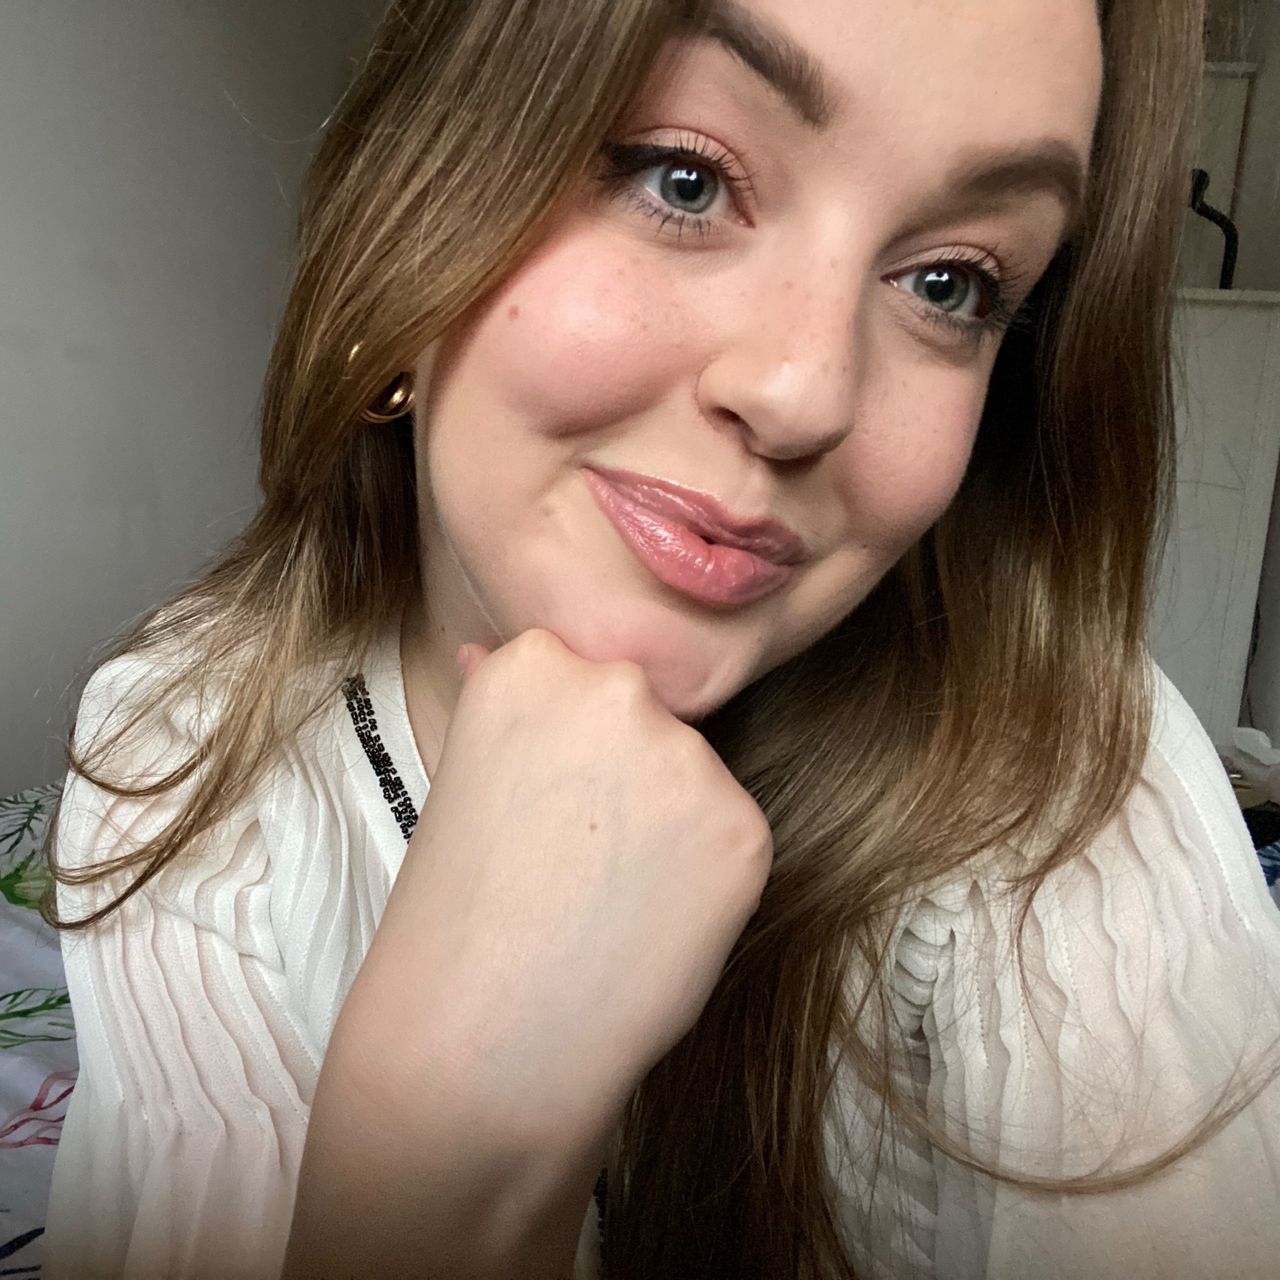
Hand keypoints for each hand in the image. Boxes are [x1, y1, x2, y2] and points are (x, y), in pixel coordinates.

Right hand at [369, 627, 774, 1142]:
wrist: (481, 1040)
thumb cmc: (456, 917)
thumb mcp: (463, 781)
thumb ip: (506, 708)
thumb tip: (497, 653)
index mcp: (532, 664)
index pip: (580, 672)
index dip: (564, 745)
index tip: (540, 800)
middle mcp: (617, 690)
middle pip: (643, 713)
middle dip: (622, 770)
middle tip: (573, 851)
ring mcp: (689, 758)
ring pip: (691, 774)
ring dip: (667, 822)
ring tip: (606, 895)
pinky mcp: (745, 828)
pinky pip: (730, 832)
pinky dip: (703, 875)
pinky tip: (650, 921)